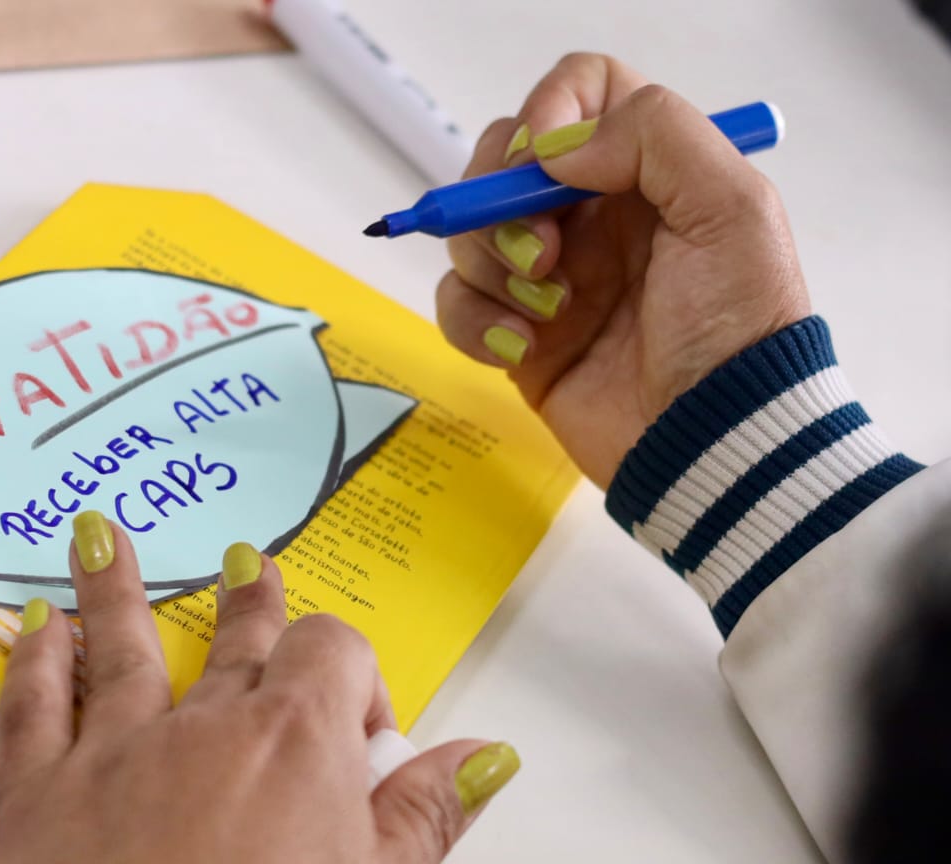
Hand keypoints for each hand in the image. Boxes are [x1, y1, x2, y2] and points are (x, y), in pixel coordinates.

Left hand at [0, 512, 519, 863]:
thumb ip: (429, 812)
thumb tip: (485, 754)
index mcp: (296, 742)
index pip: (332, 649)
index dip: (355, 676)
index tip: (363, 731)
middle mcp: (204, 727)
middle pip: (234, 637)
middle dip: (249, 603)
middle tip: (248, 567)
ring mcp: (115, 756)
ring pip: (119, 645)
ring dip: (115, 588)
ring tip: (103, 537)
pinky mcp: (37, 802)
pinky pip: (31, 709)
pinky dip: (32, 662)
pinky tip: (34, 627)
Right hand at [437, 53, 810, 486]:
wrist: (714, 438)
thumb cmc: (735, 324)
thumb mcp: (731, 206)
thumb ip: (654, 134)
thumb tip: (555, 147)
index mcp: (645, 171)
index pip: (577, 95)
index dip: (546, 111)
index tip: (546, 163)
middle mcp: (591, 215)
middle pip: (502, 161)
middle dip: (502, 201)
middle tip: (541, 254)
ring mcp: (548, 276)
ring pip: (470, 233)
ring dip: (493, 267)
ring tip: (549, 313)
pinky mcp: (518, 335)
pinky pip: (458, 305)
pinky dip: (475, 323)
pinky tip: (522, 349)